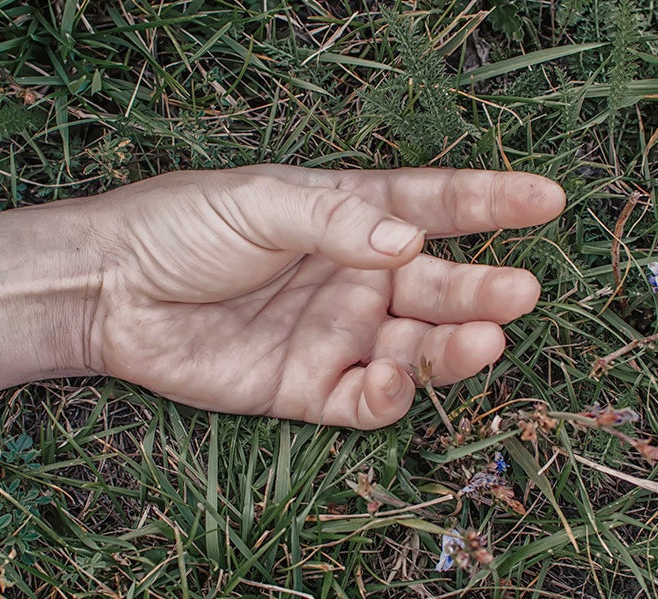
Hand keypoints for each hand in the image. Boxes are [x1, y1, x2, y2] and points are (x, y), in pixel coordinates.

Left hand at [0, 166, 564, 428]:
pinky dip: (388, 396)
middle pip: (437, 285)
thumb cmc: (183, 226)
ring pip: (415, 348)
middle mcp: (356, 277)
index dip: (491, 202)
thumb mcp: (260, 201)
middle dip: (482, 288)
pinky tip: (393, 380)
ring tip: (481, 340)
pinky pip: (365, 399)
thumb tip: (410, 240)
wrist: (110, 291)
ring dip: (451, 348)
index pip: (435, 205)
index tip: (547, 199)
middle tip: (519, 290)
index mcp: (352, 218)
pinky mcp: (310, 389)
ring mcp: (338, 335)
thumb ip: (336, 220)